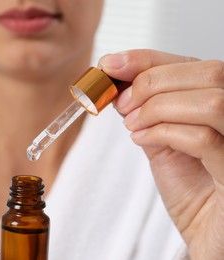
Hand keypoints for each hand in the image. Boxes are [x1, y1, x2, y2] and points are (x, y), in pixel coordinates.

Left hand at [99, 49, 223, 259]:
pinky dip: (163, 132)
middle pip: (206, 72)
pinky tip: (142, 139)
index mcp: (220, 102)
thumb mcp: (162, 142)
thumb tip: (120, 86)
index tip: (110, 64)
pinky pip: (203, 138)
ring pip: (210, 100)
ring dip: (158, 108)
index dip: (148, 59)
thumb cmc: (191, 189)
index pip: (192, 63)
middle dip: (151, 83)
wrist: (208, 231)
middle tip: (122, 104)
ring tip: (133, 125)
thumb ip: (148, 113)